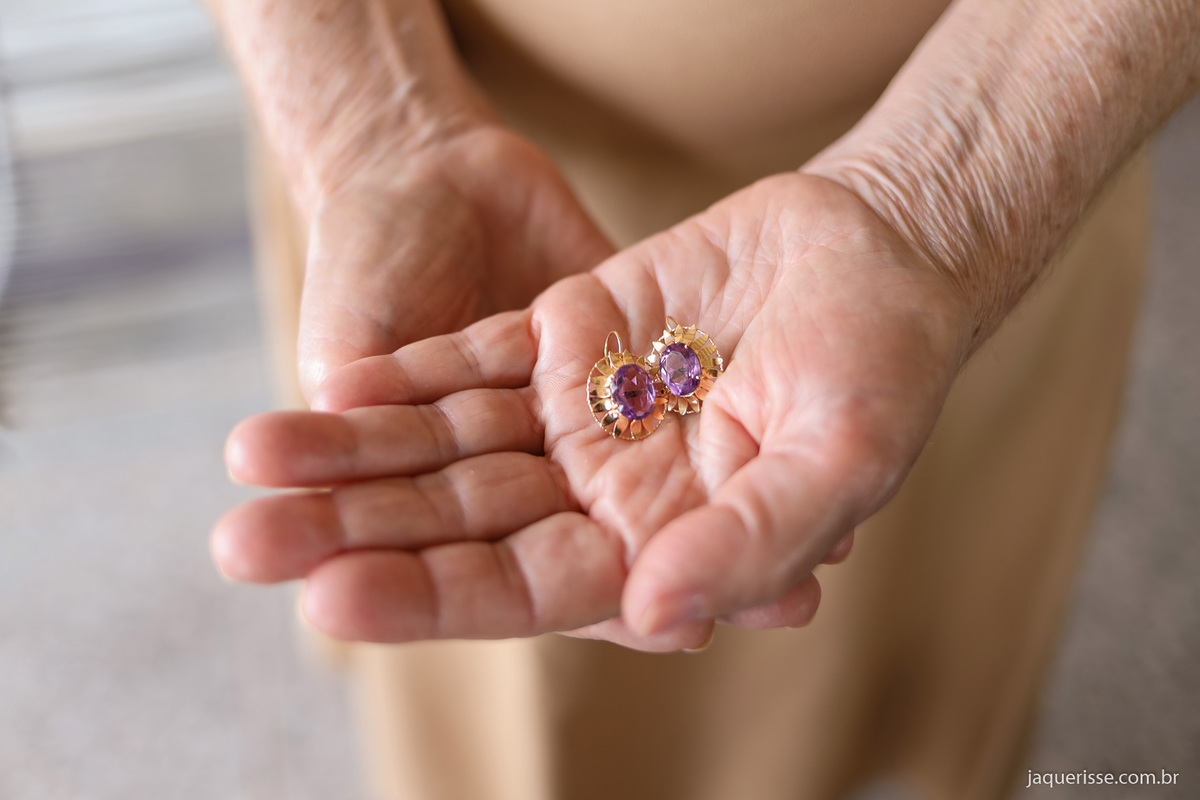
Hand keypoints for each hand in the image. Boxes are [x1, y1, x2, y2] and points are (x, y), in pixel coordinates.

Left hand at [214, 172, 972, 651]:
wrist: (876, 249)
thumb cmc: (883, 368)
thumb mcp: (837, 459)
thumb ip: (746, 543)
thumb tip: (651, 621)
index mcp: (660, 545)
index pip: (528, 587)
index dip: (435, 597)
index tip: (336, 600)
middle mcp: (602, 492)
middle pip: (458, 518)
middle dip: (354, 531)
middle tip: (244, 544)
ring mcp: (575, 413)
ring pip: (445, 440)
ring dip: (350, 452)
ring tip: (249, 459)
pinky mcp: (561, 335)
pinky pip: (467, 360)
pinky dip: (400, 373)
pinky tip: (324, 388)